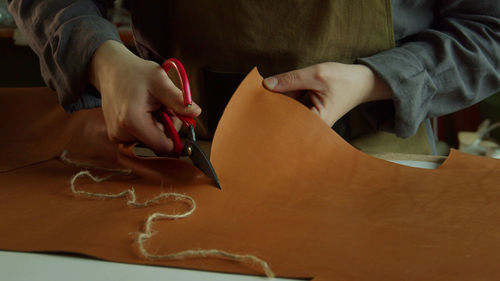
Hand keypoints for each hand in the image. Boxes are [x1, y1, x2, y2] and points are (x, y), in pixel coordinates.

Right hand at [89, 40, 200, 153]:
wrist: (111, 69)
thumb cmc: (135, 72)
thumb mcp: (160, 80)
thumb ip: (178, 99)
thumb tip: (196, 113)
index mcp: (132, 122)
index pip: (163, 146)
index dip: (176, 136)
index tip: (177, 118)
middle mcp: (121, 133)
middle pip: (157, 143)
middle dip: (165, 127)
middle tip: (162, 106)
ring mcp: (116, 136)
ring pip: (150, 140)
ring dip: (156, 126)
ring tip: (150, 106)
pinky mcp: (115, 135)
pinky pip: (140, 137)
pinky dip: (146, 126)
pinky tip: (142, 110)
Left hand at [263, 62, 392, 126]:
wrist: (363, 82)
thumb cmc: (344, 80)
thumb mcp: (316, 74)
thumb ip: (291, 79)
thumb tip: (266, 84)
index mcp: (317, 123)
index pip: (287, 119)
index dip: (271, 110)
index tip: (257, 102)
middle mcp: (312, 128)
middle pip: (285, 117)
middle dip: (273, 105)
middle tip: (257, 95)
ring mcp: (310, 121)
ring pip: (288, 111)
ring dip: (279, 100)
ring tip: (264, 91)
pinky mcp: (309, 114)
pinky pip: (293, 107)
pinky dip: (287, 98)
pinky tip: (276, 91)